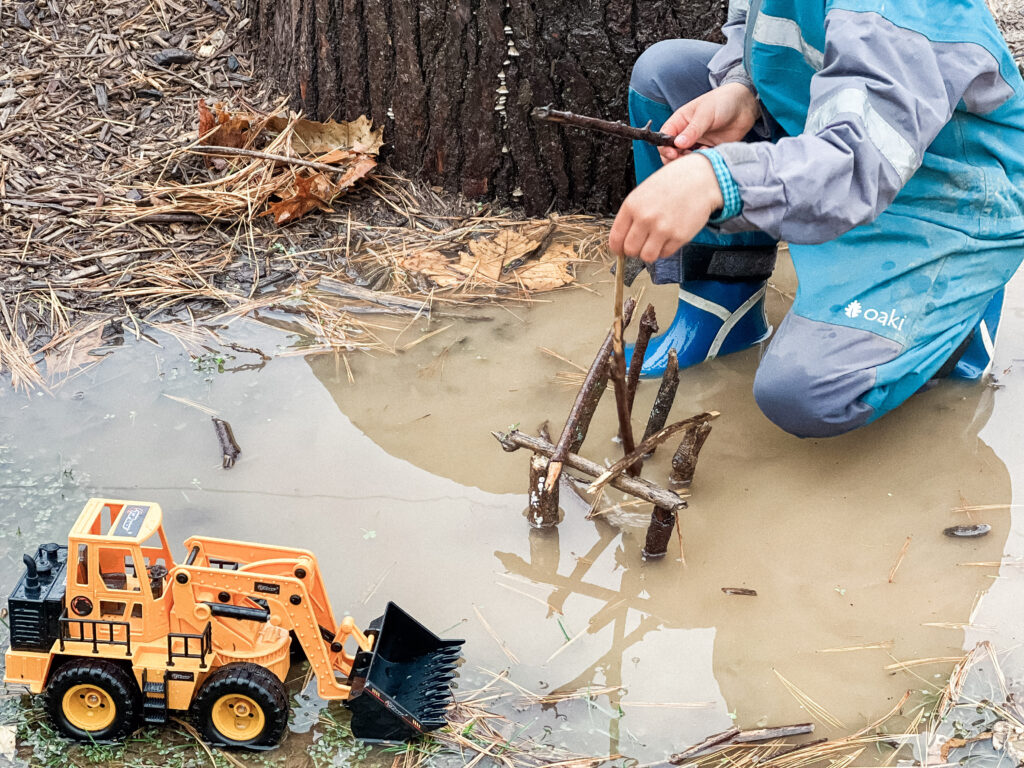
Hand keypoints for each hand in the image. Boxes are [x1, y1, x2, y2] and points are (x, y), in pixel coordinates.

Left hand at [609, 153, 723, 262]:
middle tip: (641, 244)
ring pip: (647, 257)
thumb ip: (632, 214)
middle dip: (634, 250)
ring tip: (654, 243)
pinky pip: (665, 254)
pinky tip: (668, 237)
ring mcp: (662, 229)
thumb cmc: (673, 182)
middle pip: (630, 250)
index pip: (616, 238)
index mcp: (632, 206)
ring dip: (649, 253)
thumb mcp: (643, 192)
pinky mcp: (679, 237)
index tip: (621, 249)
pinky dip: (665, 249)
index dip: (617, 248)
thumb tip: (623, 237)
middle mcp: (645, 218)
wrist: (700, 178)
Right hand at [659, 83, 759, 163]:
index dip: (665, 148)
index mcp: (680, 122)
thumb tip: (678, 144)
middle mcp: (686, 134)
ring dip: (691, 161)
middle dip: (677, 159)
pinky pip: (702, 161)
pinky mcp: (709, 151)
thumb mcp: (705, 113)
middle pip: (672, 153)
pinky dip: (704, 162)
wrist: (745, 105)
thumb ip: (693, 130)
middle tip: (689, 157)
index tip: (674, 153)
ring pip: (686, 160)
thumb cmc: (722, 102)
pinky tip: (712, 153)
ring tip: (703, 153)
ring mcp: (697, 144)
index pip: (664, 138)